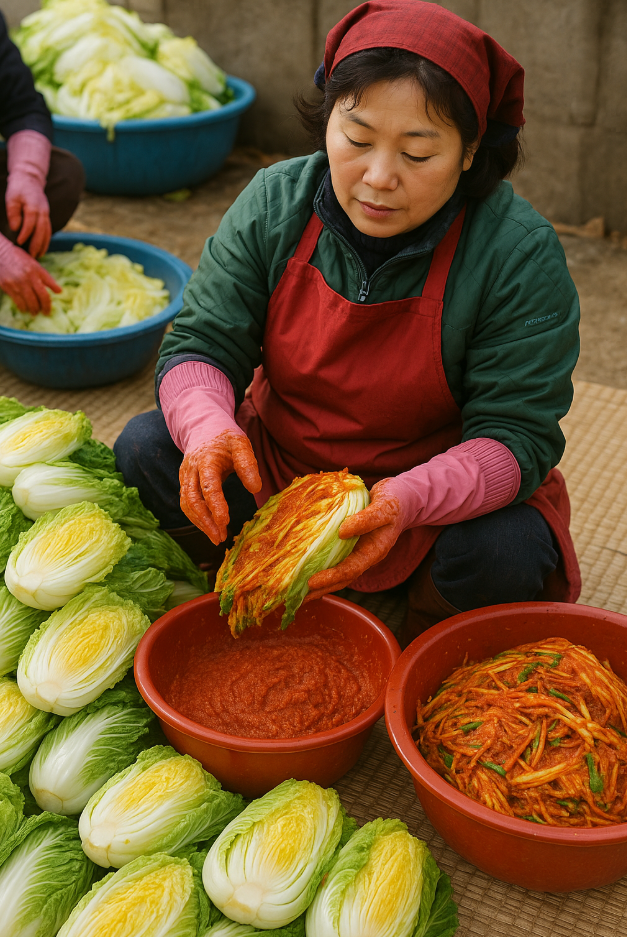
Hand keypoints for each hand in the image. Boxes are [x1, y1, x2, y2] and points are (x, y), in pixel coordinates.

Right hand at [0, 237, 60, 313]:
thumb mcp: (35, 265)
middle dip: (43, 308)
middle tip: (44, 313)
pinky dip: (22, 307)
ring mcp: (17, 282)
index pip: (46, 291)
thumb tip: (59, 291)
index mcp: (37, 271)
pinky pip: (17, 301)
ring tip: (34, 312)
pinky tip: (23, 309)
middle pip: (40, 298)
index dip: (48, 303)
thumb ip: (46, 278)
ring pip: (29, 302)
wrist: (0, 253)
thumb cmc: (19, 258)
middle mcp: (28, 277)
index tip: (49, 310)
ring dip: (33, 310)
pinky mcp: (7, 286)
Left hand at [6, 171, 51, 257]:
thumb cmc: (18, 188)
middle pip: (41, 231)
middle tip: (31, 256)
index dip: (25, 234)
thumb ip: (13, 212)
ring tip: (38, 256)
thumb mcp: (11, 197)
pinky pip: (48, 231)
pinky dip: (46, 241)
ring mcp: (46, 214)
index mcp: (34, 206)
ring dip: (43, 245)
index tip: (18, 243)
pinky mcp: (47, 216)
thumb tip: (15, 228)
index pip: (30, 223)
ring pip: (47, 232)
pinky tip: (42, 249)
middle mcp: (43, 211)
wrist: (30, 178)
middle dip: (36, 244)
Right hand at [179, 429, 261, 544]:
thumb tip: (255, 488)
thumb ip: (248, 464)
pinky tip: (210, 528)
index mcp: (206, 460)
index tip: (225, 522)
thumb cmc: (225, 439)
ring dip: (200, 523)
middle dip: (205, 521)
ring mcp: (185, 477)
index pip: (208, 486)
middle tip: (220, 537)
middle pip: (192, 499)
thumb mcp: (241, 444)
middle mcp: (191, 470)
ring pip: (186, 504)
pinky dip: (197, 518)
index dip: (215, 505)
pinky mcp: (184, 483)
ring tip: (217, 537)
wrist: (203, 428)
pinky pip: (186, 503)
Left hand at [306, 479, 404, 599]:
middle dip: (321, 589)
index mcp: (375, 551)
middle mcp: (365, 556)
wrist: (401, 499)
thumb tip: (342, 531)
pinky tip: (305, 570)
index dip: (331, 577)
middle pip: (342, 579)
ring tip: (297, 593)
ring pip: (338, 573)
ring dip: (319, 585)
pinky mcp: (350, 545)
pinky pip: (335, 559)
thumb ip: (368, 519)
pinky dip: (321, 567)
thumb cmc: (394, 502)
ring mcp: (357, 552)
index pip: (351, 569)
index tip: (311, 582)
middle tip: (297, 598)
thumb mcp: (385, 507)